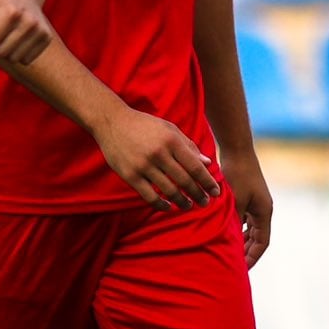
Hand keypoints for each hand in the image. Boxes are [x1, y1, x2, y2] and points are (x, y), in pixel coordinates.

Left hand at [0, 0, 53, 64]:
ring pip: (14, 59)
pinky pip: (26, 60)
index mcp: (11, 12)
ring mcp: (40, 30)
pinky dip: (18, 55)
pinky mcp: (47, 37)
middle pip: (1, 53)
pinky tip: (15, 41)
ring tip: (2, 38)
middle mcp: (29, 21)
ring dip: (4, 53)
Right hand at [96, 108, 220, 210]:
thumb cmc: (145, 125)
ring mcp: (143, 166)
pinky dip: (161, 204)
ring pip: (169, 190)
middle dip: (198, 194)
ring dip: (182, 201)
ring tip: (188, 205)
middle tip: (205, 202)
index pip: (195, 167)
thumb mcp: (169, 129)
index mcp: (171, 141)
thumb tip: (207, 164)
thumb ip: (189, 146)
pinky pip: (149, 196)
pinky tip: (168, 206)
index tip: (216, 192)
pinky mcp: (130, 175)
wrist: (112, 121)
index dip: (207, 182)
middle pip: (184, 181)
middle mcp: (159, 154)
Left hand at [218, 145, 271, 267]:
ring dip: (241, 241)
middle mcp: (263, 209)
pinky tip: (223, 235)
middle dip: (246, 252)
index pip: (262, 243)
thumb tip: (230, 242)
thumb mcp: (235, 202)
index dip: (252, 258)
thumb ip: (234, 222)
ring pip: (250, 229)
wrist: (236, 149)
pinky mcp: (247, 196)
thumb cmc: (236, 174)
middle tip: (232, 265)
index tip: (241, 269)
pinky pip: (243, 219)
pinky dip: (236, 229)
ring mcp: (255, 202)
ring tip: (227, 253)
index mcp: (264, 212)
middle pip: (257, 238)